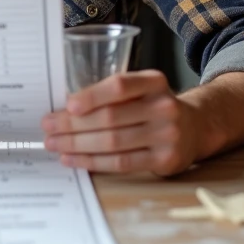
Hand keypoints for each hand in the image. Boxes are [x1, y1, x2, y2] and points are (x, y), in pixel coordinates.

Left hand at [40, 70, 203, 175]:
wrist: (195, 128)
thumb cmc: (154, 107)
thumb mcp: (142, 90)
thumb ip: (112, 94)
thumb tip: (64, 106)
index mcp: (154, 81)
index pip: (120, 86)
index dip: (92, 95)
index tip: (68, 105)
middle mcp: (163, 106)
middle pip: (111, 117)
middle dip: (73, 124)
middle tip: (48, 127)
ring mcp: (167, 134)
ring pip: (113, 142)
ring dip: (77, 145)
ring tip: (54, 144)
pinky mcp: (164, 160)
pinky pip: (121, 162)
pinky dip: (93, 162)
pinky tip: (73, 159)